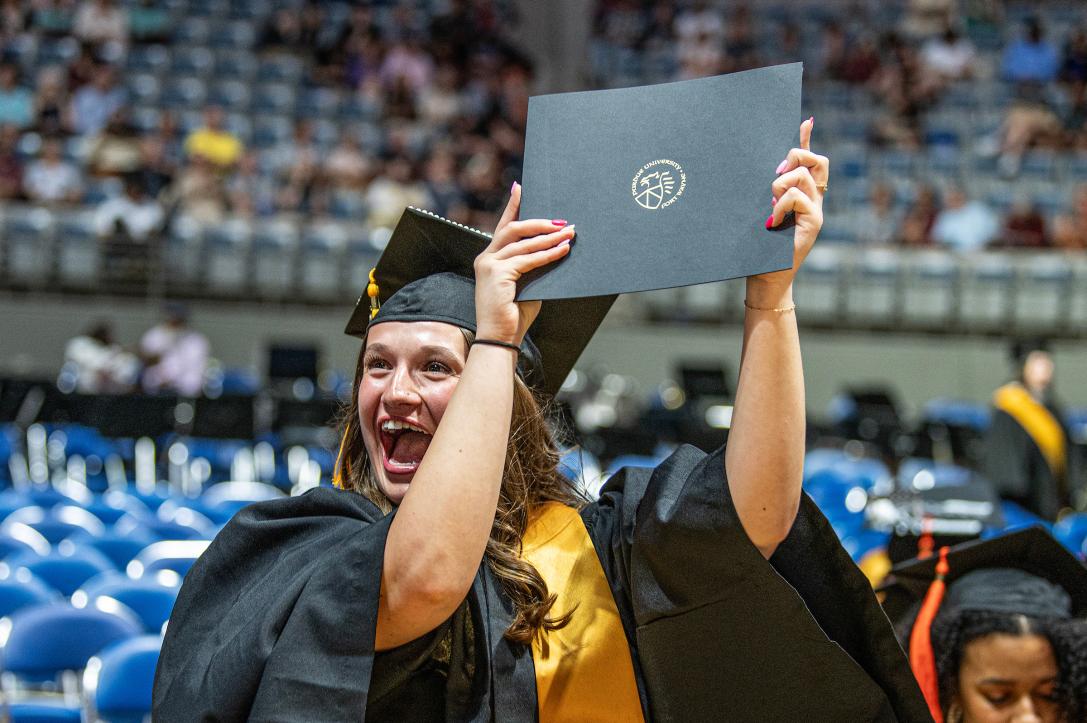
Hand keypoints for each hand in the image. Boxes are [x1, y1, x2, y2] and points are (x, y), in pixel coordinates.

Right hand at [473, 183, 574, 343]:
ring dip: (549, 237)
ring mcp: (489, 265)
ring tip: (569, 233)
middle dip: (540, 221)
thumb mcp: (526, 284)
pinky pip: (528, 260)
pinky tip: (563, 250)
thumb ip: (532, 265)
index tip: (521, 187)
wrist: (500, 338)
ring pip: (523, 242)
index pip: (504, 226)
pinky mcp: (498, 274)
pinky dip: (548, 254)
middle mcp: (486, 257)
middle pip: (514, 228)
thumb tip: (555, 247)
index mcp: (490, 257)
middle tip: (563, 221)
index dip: (513, 206)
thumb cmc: (514, 315)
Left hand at [750, 117, 828, 293]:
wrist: (765, 276)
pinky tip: (770, 222)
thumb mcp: (759, 209)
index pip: (812, 159)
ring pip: (802, 176)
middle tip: (774, 174)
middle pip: (817, 161)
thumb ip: (766, 189)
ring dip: (780, 185)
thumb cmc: (758, 243)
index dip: (808, 139)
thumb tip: (764, 165)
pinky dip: (780, 205)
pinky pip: (796, 197)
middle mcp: (814, 200)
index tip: (804, 121)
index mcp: (803, 194)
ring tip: (768, 205)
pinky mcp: (814, 222)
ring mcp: (817, 211)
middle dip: (794, 157)